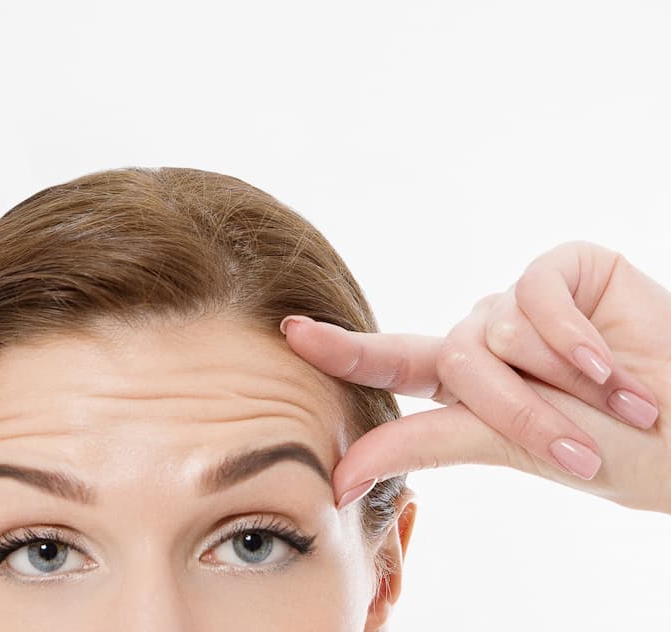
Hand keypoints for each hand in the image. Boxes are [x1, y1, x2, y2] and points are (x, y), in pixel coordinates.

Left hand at [280, 241, 669, 514]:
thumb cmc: (609, 448)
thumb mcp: (509, 448)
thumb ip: (422, 445)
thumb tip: (338, 475)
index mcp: (465, 382)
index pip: (391, 359)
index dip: (342, 350)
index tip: (290, 334)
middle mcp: (485, 336)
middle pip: (454, 359)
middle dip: (517, 411)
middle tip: (578, 447)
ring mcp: (521, 300)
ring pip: (495, 330)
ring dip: (559, 380)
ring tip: (614, 400)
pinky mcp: (563, 268)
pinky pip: (537, 292)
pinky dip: (575, 338)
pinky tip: (613, 363)